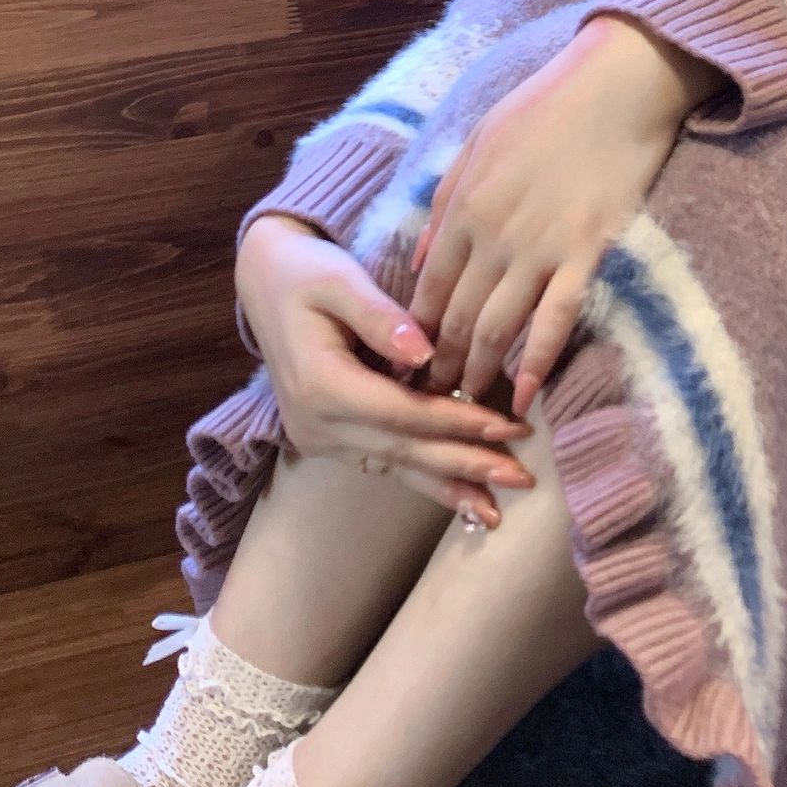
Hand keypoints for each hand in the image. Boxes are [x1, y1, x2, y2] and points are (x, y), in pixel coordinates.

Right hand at [235, 213, 538, 528]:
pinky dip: (426, 480)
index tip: (509, 427)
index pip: (402, 413)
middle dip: (465, 467)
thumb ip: (382, 317)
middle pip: (403, 450)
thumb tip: (428, 352)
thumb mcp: (341, 280)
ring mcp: (319, 438)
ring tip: (497, 512)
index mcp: (320, 384)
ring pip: (396, 467)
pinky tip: (463, 501)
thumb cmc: (307, 275)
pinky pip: (384, 463)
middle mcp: (316, 423)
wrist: (265, 285)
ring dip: (449, 488)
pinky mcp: (329, 440)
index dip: (457, 423)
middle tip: (521, 479)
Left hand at [406, 17, 721, 418]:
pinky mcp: (585, 255)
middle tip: (432, 402)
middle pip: (458, 317)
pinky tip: (525, 395)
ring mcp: (540, 250)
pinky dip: (536, 363)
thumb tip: (415, 262)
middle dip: (441, 365)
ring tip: (469, 406)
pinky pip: (555, 321)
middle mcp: (493, 236)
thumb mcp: (476, 142)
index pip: (429, 289)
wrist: (615, 87)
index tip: (409, 365)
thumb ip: (443, 202)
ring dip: (480, 372)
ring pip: (498, 328)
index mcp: (463, 207)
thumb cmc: (546, 106)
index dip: (416, 333)